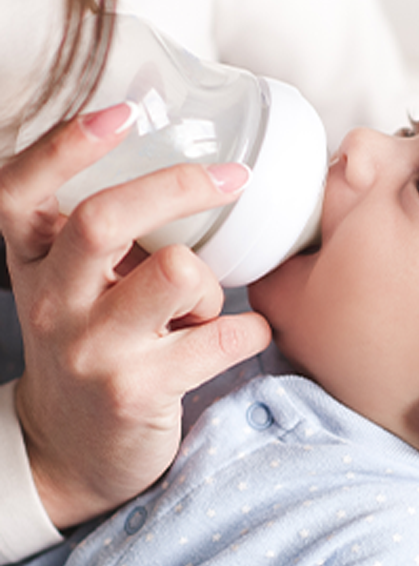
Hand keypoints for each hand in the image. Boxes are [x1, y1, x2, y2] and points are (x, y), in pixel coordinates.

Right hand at [0, 104, 271, 527]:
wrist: (72, 451)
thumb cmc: (90, 348)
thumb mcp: (71, 287)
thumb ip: (103, 237)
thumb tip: (189, 170)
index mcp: (33, 264)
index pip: (20, 191)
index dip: (65, 145)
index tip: (122, 114)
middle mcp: (53, 303)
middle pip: (102, 220)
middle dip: (177, 187)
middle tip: (230, 179)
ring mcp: (92, 350)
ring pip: (176, 274)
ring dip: (212, 284)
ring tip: (207, 309)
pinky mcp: (137, 392)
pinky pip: (221, 339)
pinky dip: (249, 332)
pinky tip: (242, 338)